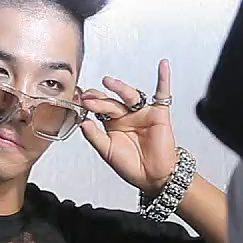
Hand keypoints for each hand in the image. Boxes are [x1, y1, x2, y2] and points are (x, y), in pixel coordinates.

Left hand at [78, 59, 177, 194]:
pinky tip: (162, 66)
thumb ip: (94, 135)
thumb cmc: (131, 165)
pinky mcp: (159, 114)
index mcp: (112, 123)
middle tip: (88, 97)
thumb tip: (81, 122)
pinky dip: (163, 79)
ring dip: (119, 88)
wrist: (152, 177)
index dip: (90, 103)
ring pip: (130, 96)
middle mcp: (126, 116)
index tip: (79, 99)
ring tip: (108, 82)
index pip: (99, 108)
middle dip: (100, 100)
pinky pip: (162, 94)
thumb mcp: (106, 150)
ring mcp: (142, 113)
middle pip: (112, 102)